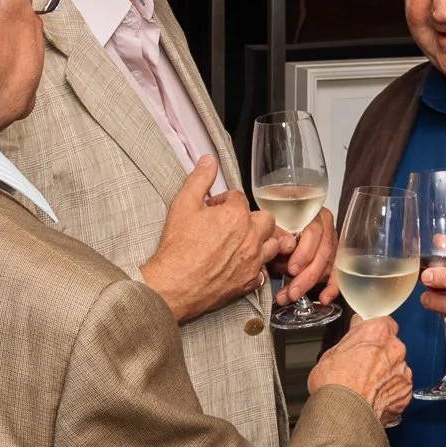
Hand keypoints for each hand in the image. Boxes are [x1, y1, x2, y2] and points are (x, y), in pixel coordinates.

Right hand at [140, 157, 294, 322]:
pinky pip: (264, 269)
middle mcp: (250, 237)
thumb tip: (208, 161)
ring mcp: (253, 260)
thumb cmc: (177, 249)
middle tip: (231, 225)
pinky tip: (241, 264)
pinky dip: (256, 265)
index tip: (212, 210)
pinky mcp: (251, 281)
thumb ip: (198, 180)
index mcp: (236, 215)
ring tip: (241, 243)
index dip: (224, 201)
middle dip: (250, 218)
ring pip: (272, 244)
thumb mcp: (182, 206)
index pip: (239, 197)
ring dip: (260, 240)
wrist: (173, 286)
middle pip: (265, 219)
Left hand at [276, 207, 338, 305]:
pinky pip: (335, 274)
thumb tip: (284, 245)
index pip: (314, 233)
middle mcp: (326, 227)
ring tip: (292, 296)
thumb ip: (277, 234)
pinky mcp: (332, 259)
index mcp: (313, 214)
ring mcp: (331, 244)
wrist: (277, 230)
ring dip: (310, 284)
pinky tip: (323, 298)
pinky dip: (331, 288)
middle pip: (322, 253)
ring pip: (327, 266)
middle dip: (307, 276)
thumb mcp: (273, 227)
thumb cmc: (276, 227)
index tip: (292, 269)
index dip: (304, 253)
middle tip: (292, 290)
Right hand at [309, 317, 412, 423]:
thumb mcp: (332, 352)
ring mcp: (403, 371)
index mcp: (377, 333)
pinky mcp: (406, 392)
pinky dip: (390, 392)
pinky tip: (374, 398)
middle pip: (392, 346)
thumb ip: (352, 336)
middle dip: (381, 354)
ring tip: (367, 387)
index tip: (368, 339)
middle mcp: (395, 349)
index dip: (375, 333)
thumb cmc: (334, 384)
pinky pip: (400, 387)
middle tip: (362, 366)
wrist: (344, 414)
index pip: (385, 323)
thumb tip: (357, 326)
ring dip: (387, 374)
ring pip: (397, 368)